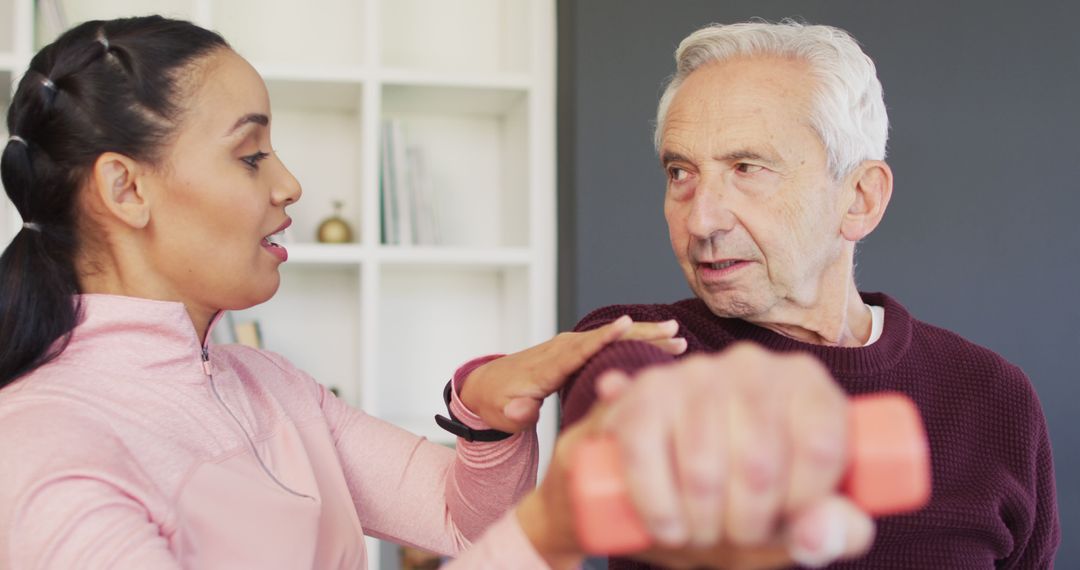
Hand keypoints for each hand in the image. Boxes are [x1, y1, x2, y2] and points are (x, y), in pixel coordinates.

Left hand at [460, 316, 685, 431]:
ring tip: (677, 335)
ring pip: (612, 338)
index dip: (603, 338)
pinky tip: (663, 345)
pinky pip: (611, 344)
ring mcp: (572, 347)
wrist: (490, 386)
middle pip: (605, 338)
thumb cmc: (498, 403)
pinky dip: (636, 342)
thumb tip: (525, 411)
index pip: (579, 350)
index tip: (626, 324)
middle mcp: (562, 349)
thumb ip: (517, 413)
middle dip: (638, 333)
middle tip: (672, 331)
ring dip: (645, 336)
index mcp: (547, 366)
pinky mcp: (579, 350)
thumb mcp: (502, 413)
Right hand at [518, 342, 874, 568]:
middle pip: (760, 464)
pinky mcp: (643, 393)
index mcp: (806, 383)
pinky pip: (645, 457)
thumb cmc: (743, 495)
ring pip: (703, 468)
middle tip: (735, 534)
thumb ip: (836, 530)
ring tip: (701, 531)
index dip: (803, 503)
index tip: (786, 521)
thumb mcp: (800, 518)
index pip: (821, 446)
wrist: (662, 479)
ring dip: (701, 524)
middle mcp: (753, 365)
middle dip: (746, 524)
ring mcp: (693, 373)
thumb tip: (816, 534)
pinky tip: (666, 527)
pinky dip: (657, 508)